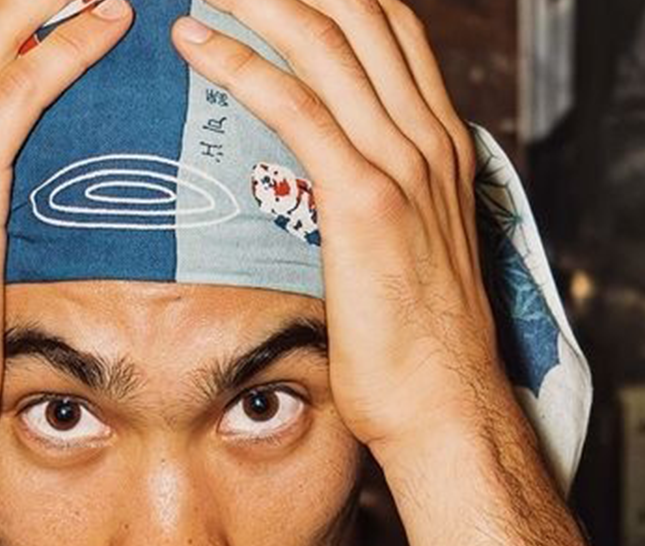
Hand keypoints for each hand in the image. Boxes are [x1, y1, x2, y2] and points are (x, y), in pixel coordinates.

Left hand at [172, 1, 511, 468]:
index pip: (390, 27)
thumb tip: (330, 199)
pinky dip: (241, 62)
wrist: (447, 407)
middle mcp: (428, 139)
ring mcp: (402, 165)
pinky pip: (296, 107)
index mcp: (441, 145)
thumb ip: (378, 207)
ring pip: (325, 40)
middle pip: (360, 10)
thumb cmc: (419, 354)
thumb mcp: (406, 258)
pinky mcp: (365, 202)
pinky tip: (196, 42)